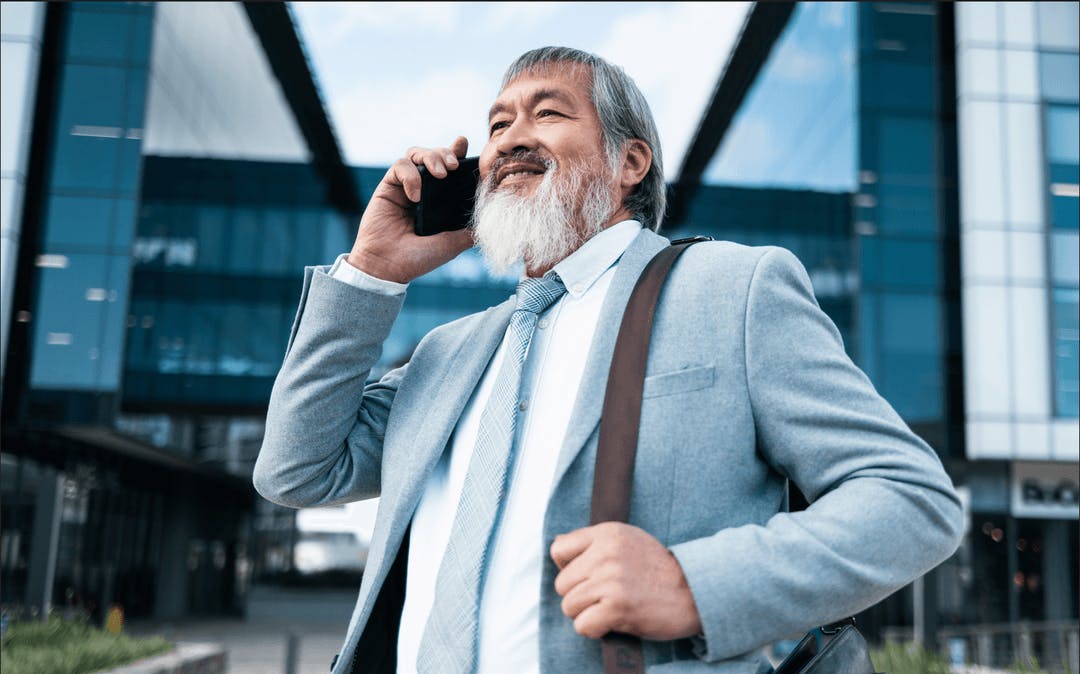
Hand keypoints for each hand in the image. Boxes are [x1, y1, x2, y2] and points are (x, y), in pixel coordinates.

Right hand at [347, 136, 474, 283]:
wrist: (387, 267)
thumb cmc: (418, 259)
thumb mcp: (452, 245)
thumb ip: (469, 232)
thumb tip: (492, 224)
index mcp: (439, 201)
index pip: (451, 170)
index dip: (458, 153)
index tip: (464, 144)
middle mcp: (424, 190)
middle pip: (435, 155)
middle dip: (446, 153)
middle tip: (454, 166)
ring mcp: (406, 186)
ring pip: (417, 153)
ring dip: (431, 157)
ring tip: (440, 173)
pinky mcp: (389, 186)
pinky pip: (400, 165)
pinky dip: (410, 175)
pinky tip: (415, 195)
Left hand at [550, 522, 701, 640]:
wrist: (693, 592)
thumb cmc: (659, 569)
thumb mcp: (628, 540)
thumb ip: (594, 542)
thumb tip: (557, 545)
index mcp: (607, 534)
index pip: (558, 549)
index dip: (567, 567)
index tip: (586, 575)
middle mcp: (605, 554)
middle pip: (562, 584)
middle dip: (579, 595)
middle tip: (604, 597)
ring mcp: (610, 581)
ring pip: (569, 606)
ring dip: (587, 613)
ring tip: (610, 608)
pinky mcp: (617, 608)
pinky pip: (582, 625)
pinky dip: (595, 629)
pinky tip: (613, 621)